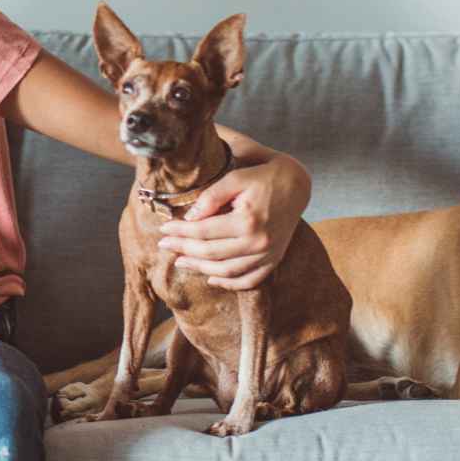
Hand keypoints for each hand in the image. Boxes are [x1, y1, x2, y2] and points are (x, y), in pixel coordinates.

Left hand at [156, 155, 310, 289]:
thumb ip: (211, 197)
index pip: (203, 232)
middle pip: (211, 254)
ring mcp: (268, 254)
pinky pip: (250, 280)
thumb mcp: (235, 177)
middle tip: (164, 246)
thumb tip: (188, 217)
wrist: (296, 184)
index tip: (163, 230)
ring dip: (200, 269)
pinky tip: (211, 279)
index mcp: (248, 220)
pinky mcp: (274, 260)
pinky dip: (229, 284)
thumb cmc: (262, 176)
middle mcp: (259, 242)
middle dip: (184, 251)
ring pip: (227, 272)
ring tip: (181, 262)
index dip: (180, 232)